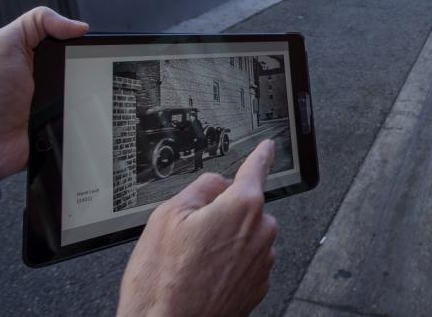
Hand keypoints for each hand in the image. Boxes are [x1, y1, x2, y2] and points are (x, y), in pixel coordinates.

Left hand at [0, 7, 87, 187]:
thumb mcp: (4, 45)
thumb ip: (37, 22)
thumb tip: (80, 26)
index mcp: (35, 55)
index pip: (71, 42)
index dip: (85, 42)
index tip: (99, 47)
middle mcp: (48, 78)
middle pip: (85, 68)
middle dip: (94, 70)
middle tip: (101, 74)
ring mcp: (57, 104)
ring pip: (91, 94)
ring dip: (96, 96)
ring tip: (101, 97)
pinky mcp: (63, 127)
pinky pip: (87, 120)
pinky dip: (92, 118)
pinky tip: (96, 117)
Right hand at [118, 139, 278, 316]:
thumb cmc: (163, 282)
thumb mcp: (167, 217)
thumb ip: (199, 189)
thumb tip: (216, 185)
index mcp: (242, 206)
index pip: (257, 168)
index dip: (261, 154)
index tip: (269, 147)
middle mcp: (260, 232)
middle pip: (245, 206)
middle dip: (223, 213)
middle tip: (190, 235)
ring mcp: (262, 262)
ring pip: (245, 235)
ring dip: (225, 241)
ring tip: (191, 263)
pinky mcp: (258, 286)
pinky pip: (246, 260)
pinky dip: (228, 264)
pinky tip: (202, 277)